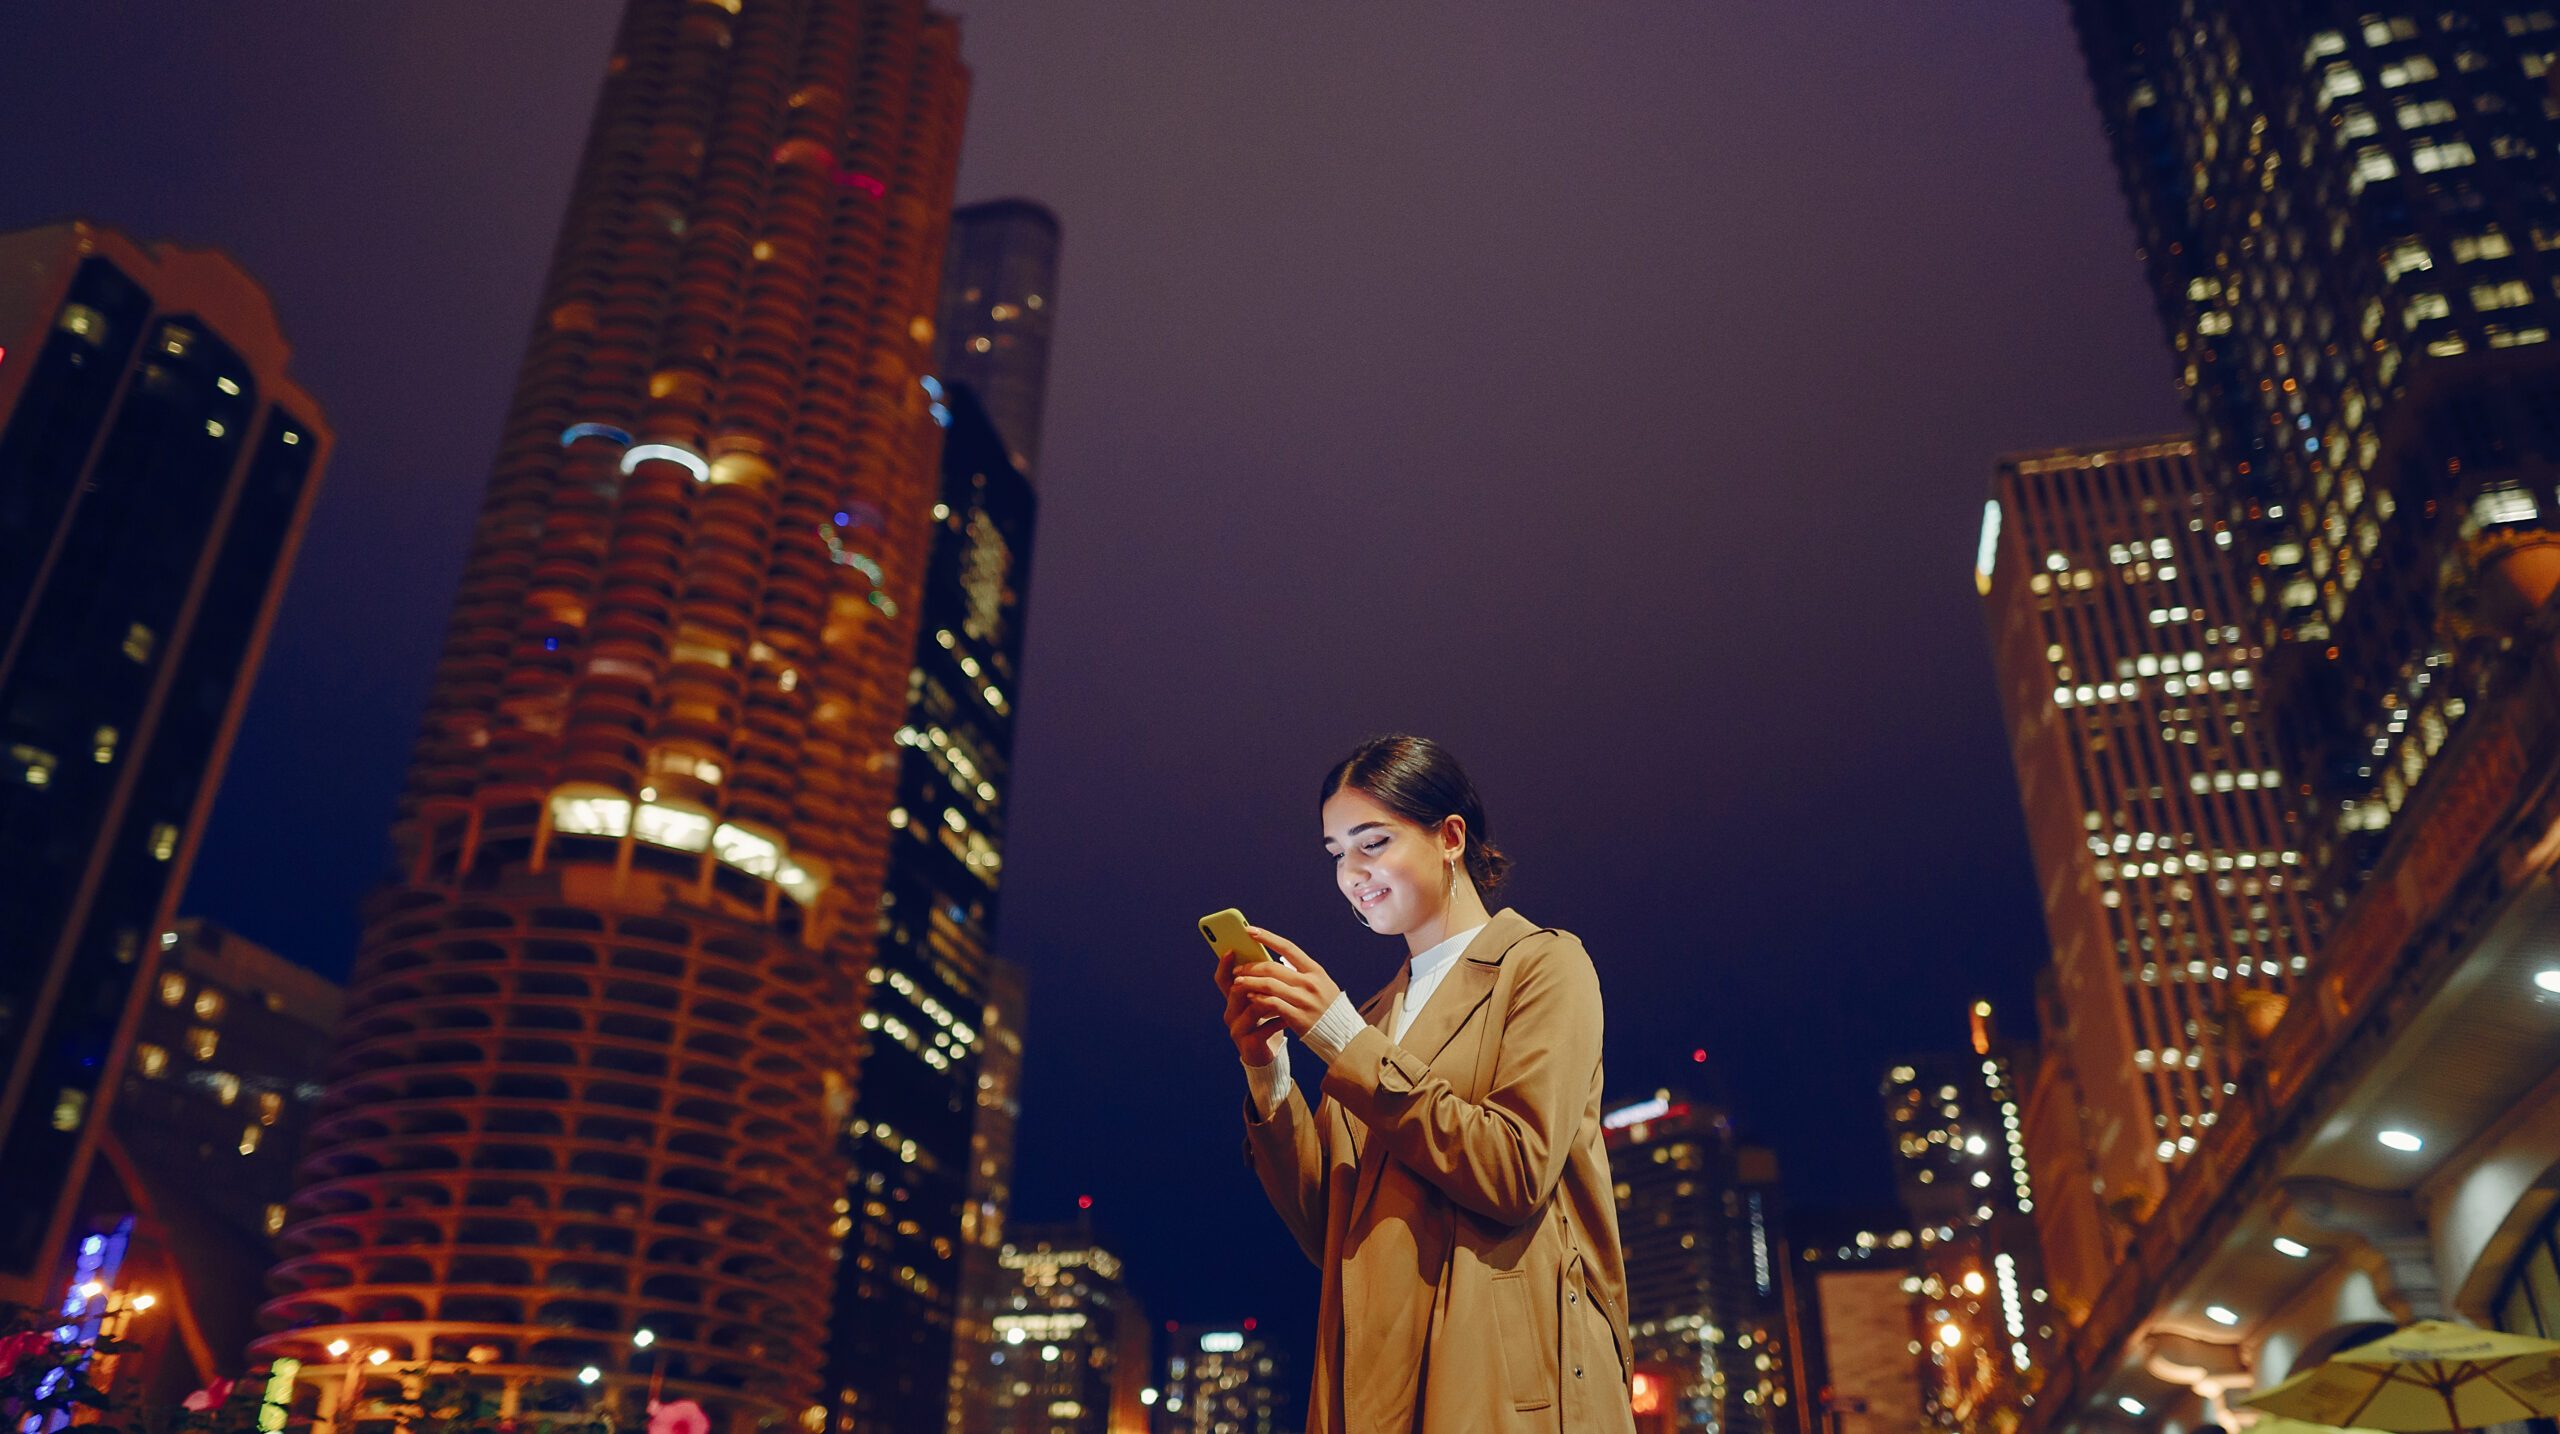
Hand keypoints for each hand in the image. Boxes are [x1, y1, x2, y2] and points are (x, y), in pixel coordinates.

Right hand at [1216, 947, 1285, 1065]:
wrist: (1268, 1052)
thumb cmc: (1266, 1020)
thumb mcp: (1262, 999)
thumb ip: (1262, 981)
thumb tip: (1268, 954)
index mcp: (1232, 999)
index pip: (1223, 979)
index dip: (1224, 965)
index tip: (1231, 949)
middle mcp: (1230, 1013)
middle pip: (1236, 990)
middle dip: (1253, 978)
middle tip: (1270, 969)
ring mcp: (1238, 1029)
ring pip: (1252, 1008)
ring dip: (1270, 999)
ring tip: (1287, 993)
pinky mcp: (1249, 1044)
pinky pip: (1264, 1029)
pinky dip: (1279, 1020)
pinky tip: (1290, 1017)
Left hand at [1229, 926, 1345, 1039]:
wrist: (1342, 1033)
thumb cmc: (1327, 1007)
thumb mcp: (1321, 984)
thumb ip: (1301, 973)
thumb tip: (1274, 960)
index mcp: (1315, 971)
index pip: (1288, 947)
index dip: (1267, 938)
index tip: (1250, 930)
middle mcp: (1310, 983)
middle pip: (1273, 968)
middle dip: (1251, 966)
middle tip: (1238, 969)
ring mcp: (1304, 1000)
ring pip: (1269, 985)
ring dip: (1250, 982)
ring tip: (1237, 982)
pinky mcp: (1298, 1017)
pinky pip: (1272, 1004)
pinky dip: (1259, 999)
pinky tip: (1250, 998)